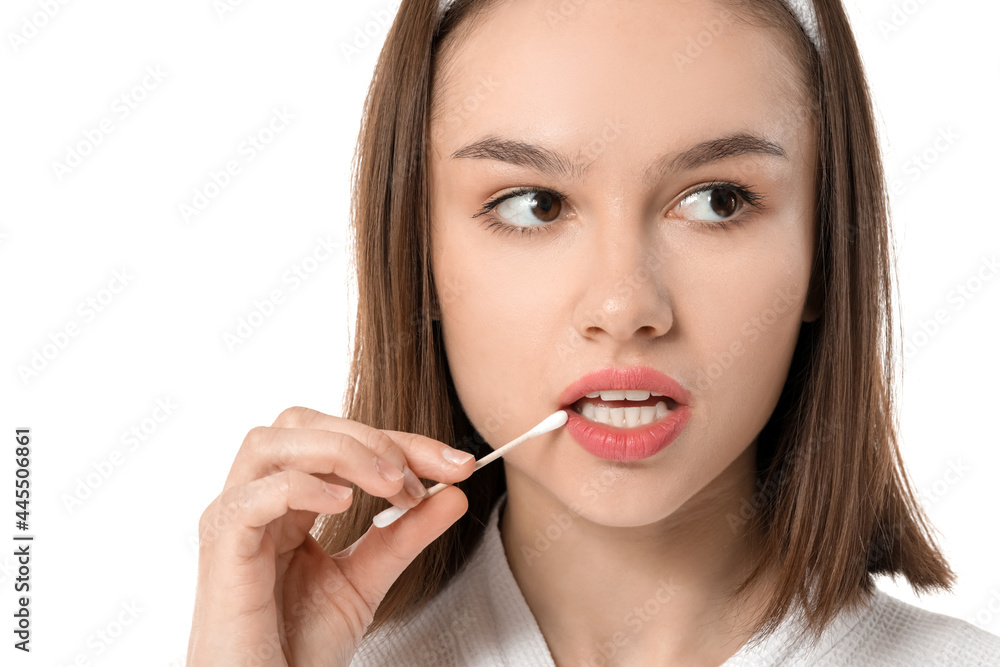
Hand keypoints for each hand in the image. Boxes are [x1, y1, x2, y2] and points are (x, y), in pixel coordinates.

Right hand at [186, 406, 475, 665]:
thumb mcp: (365, 580)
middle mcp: (255, 498)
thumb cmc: (297, 648)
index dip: (401, 443)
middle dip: (371, 437)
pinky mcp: (222, 548)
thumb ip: (405, 535)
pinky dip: (302, 487)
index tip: (456, 464)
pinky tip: (342, 504)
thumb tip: (455, 494)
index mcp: (286, 500)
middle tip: (418, 478)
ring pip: (272, 441)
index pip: (339, 440)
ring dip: (341, 451)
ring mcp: (233, 519)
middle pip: (302, 423)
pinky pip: (253, 495)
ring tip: (390, 485)